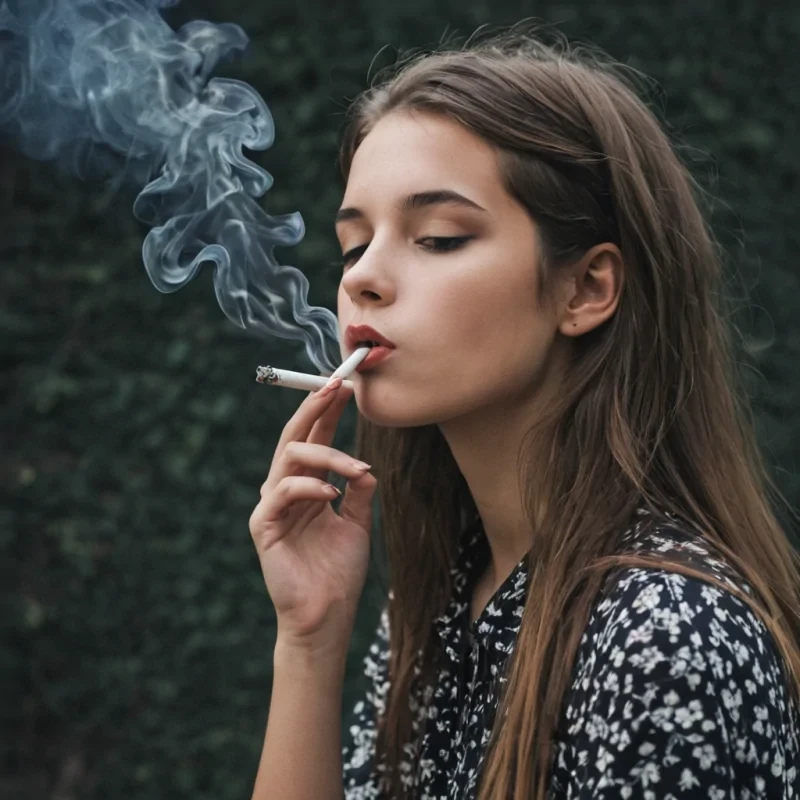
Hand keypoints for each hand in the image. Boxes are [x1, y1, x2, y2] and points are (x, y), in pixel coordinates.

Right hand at [249, 378, 376, 650]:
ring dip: (327, 455)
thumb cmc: (338, 572)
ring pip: (290, 459)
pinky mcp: (264, 526)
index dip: (327, 411)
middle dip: (315, 409)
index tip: (346, 385)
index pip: (314, 438)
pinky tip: (333, 493)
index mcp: (306, 486)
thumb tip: (366, 467)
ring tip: (358, 468)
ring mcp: (272, 506)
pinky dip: (310, 487)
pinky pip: (283, 493)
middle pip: (294, 437)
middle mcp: (286, 490)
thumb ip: (359, 493)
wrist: (327, 615)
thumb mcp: (358, 524)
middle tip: (337, 386)